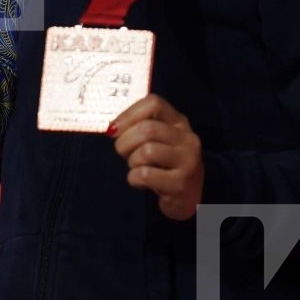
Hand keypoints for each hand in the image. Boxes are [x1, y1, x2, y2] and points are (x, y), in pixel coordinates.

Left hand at [110, 94, 203, 220]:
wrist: (187, 197)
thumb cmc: (163, 164)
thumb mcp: (157, 140)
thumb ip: (138, 128)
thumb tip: (112, 128)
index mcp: (178, 122)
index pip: (153, 103)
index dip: (128, 114)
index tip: (115, 129)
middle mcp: (187, 138)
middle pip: (147, 129)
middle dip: (124, 142)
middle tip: (123, 153)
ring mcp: (187, 161)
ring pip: (147, 151)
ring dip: (132, 162)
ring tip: (138, 168)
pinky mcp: (181, 183)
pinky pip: (145, 175)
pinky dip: (134, 179)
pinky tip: (142, 182)